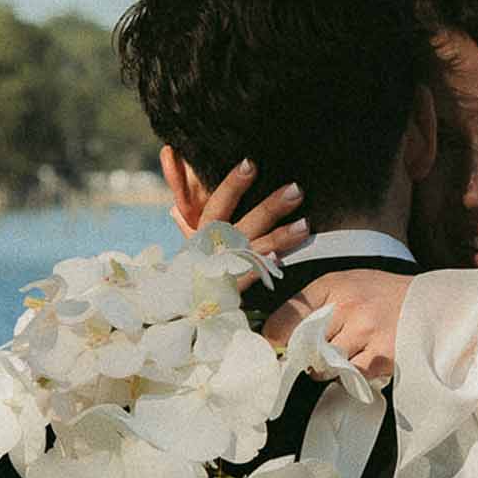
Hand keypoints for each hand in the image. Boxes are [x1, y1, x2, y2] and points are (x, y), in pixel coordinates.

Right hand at [169, 162, 309, 290]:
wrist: (187, 314)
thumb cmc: (196, 272)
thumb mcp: (192, 244)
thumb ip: (188, 213)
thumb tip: (172, 169)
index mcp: (201, 237)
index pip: (216, 205)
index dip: (231, 185)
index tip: (250, 163)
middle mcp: (211, 252)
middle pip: (241, 225)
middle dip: (269, 207)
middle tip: (295, 188)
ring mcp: (222, 273)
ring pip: (253, 250)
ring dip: (279, 236)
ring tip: (306, 224)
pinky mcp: (230, 294)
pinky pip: (248, 279)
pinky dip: (261, 268)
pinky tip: (280, 258)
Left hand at [263, 271, 411, 379]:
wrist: (430, 303)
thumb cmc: (380, 295)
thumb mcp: (343, 284)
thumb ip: (310, 305)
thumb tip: (274, 336)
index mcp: (332, 286)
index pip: (286, 317)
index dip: (273, 338)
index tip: (272, 348)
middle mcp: (347, 306)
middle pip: (303, 348)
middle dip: (305, 356)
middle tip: (314, 353)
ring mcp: (365, 333)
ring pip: (325, 367)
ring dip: (329, 368)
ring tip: (346, 353)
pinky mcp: (382, 357)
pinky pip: (350, 377)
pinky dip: (351, 375)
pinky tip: (363, 359)